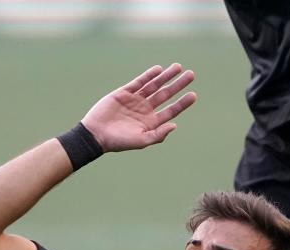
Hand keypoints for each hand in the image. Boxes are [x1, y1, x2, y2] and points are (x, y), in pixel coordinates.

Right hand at [81, 64, 196, 152]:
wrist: (95, 134)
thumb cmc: (118, 141)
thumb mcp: (141, 141)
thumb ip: (158, 135)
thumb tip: (175, 125)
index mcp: (150, 122)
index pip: (171, 110)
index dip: (182, 103)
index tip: (193, 95)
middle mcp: (144, 110)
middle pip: (165, 94)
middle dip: (178, 85)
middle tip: (191, 75)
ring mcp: (134, 100)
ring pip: (154, 85)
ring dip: (166, 76)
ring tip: (178, 67)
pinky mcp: (123, 93)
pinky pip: (139, 82)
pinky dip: (148, 76)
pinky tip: (158, 69)